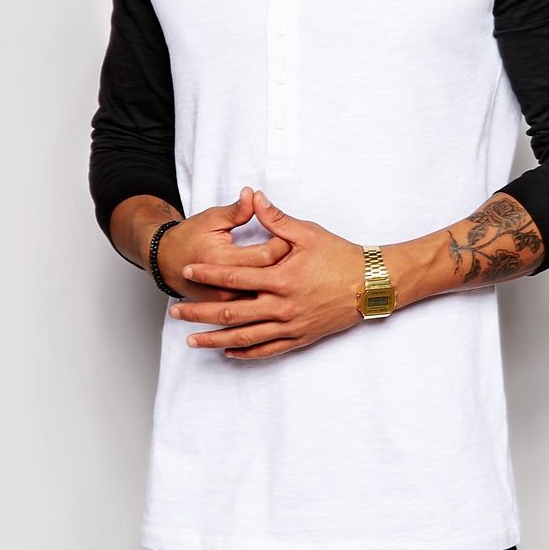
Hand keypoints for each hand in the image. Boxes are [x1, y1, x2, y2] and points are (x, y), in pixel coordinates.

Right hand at [155, 186, 291, 301]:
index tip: (292, 235)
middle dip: (286, 265)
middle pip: (268, 278)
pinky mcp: (226, 308)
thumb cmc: (190, 237)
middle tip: (299, 253)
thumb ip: (236, 210)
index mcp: (223, 260)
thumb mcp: (212, 219)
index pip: (265, 256)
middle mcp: (225, 285)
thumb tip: (254, 195)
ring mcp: (226, 300)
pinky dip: (267, 296)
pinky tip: (278, 287)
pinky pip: (253, 306)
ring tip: (293, 271)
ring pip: (262, 296)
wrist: (166, 263)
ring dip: (278, 284)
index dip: (282, 244)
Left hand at [169, 190, 363, 358]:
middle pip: (231, 313)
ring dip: (216, 339)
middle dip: (200, 313)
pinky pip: (268, 350)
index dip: (208, 274)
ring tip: (193, 341)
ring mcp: (291, 326)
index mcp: (281, 278)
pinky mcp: (301, 338)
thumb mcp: (308, 233)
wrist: (372, 285)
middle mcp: (282, 306)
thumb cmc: (341, 256)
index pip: (234, 277)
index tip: (187, 271)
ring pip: (245, 338)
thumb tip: (254, 197)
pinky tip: (229, 352)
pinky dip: (246, 352)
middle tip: (176, 313)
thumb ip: (276, 219)